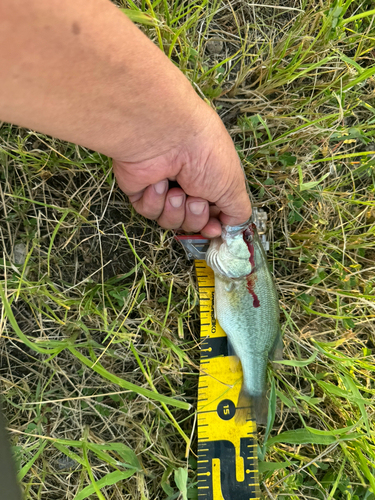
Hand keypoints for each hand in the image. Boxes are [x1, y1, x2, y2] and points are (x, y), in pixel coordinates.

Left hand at [113, 104, 250, 237]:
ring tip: (176, 192)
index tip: (213, 229)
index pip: (212, 215)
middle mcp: (187, 184)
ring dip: (175, 211)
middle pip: (191, 223)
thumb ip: (238, 212)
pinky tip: (158, 183)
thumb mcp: (233, 186)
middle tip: (195, 201)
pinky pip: (149, 212)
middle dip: (195, 217)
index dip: (212, 226)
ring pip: (170, 221)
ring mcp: (163, 188)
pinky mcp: (140, 190)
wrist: (167, 137)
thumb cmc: (205, 154)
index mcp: (211, 180)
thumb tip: (233, 227)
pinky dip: (155, 202)